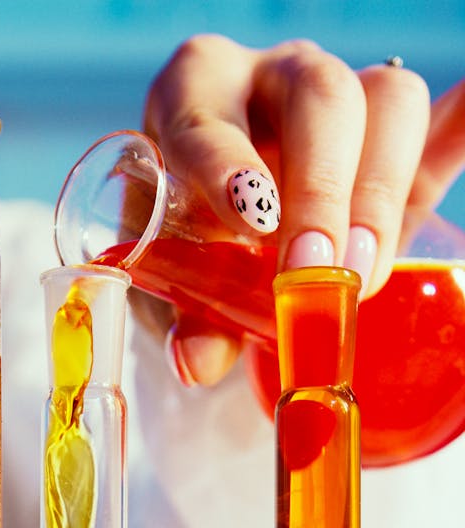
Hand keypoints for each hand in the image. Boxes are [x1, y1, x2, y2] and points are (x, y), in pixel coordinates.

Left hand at [142, 36, 461, 386]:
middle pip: (320, 96)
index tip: (252, 222)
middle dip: (324, 190)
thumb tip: (198, 362)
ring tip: (361, 274)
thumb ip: (188, 315)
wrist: (229, 234)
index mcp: (196, 95)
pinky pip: (441, 121)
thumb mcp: (176, 280)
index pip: (208, 113)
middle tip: (318, 272)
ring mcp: (342, 99)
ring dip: (379, 193)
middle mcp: (272, 80)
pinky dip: (459, 129)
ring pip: (387, 101)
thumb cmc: (190, 244)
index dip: (229, 165)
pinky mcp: (393, 140)